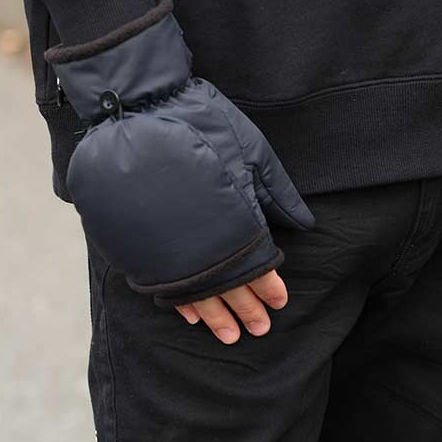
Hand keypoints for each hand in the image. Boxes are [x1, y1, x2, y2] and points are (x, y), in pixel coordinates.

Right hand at [48, 0, 313, 307]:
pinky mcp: (140, 243)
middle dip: (247, 308)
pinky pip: (163, 285)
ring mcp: (168, 244)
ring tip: (229, 335)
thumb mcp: (252, 149)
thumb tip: (304, 225)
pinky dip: (179, 302)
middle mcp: (202, 239)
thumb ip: (277, 190)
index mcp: (232, 217)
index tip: (280, 301)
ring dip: (216, 315)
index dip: (269, 286)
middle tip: (259, 330)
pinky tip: (190, 314)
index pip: (256, 265)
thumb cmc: (201, 121)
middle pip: (229, 286)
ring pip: (196, 293)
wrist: (136, 106)